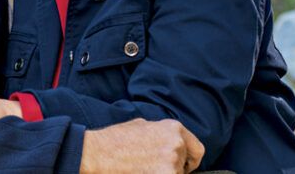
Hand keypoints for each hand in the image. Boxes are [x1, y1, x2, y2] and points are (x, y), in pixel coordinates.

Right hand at [80, 118, 203, 173]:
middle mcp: (176, 144)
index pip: (197, 150)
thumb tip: (171, 142)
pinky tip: (141, 172)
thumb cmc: (115, 140)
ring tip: (142, 169)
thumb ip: (161, 132)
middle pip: (184, 167)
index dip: (189, 161)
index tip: (182, 167)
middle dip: (171, 169)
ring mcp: (171, 162)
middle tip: (151, 167)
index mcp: (173, 128)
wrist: (97, 153)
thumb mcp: (141, 125)